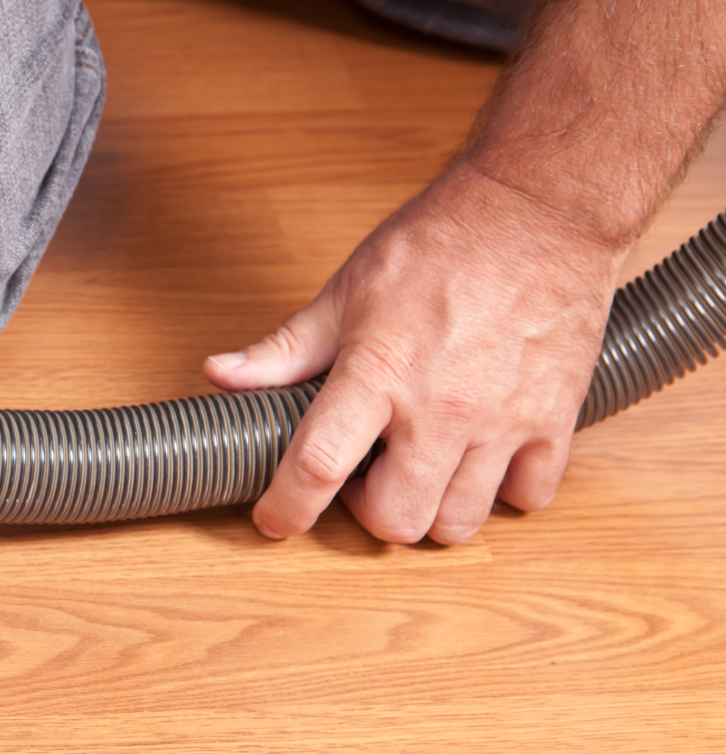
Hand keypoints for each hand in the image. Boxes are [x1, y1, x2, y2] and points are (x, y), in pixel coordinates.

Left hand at [205, 162, 625, 545]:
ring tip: (422, 468)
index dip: (287, 509)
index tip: (275, 519)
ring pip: (458, 523)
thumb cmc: (443, 243)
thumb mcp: (347, 291)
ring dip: (431, 509)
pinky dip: (503, 492)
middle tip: (366, 476)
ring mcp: (504, 418)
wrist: (541, 207)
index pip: (318, 466)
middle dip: (369, 514)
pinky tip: (482, 458)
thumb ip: (286, 348)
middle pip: (396, 520)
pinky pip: (529, 497)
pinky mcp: (555, 417)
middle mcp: (442, 406)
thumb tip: (222, 374)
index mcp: (378, 372)